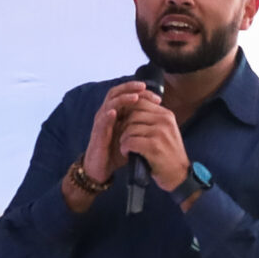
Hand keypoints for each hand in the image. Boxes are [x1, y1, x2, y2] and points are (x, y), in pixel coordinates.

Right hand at [65, 82, 157, 211]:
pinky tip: (114, 113)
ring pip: (109, 104)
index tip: (157, 97)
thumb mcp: (132, 136)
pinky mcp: (97, 135)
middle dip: (130, 88)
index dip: (141, 93)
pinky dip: (107, 116)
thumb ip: (142, 126)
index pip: (127, 94)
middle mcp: (107, 114)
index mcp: (117, 113)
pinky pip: (101, 122)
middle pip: (116, 93)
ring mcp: (101, 123)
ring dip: (121, 99)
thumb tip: (161, 119)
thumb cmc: (117, 152)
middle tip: (144, 88)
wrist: (101, 169)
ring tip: (134, 98)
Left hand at [115, 92, 190, 190]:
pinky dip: (125, 147)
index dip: (127, 110)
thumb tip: (130, 108)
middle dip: (123, 125)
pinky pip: (130, 141)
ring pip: (130, 128)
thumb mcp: (165, 131)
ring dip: (123, 138)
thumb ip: (152, 119)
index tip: (123, 121)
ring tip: (125, 146)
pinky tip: (127, 153)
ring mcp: (160, 133)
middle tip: (123, 137)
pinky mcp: (154, 146)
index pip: (140, 102)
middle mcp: (165, 120)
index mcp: (166, 115)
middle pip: (133, 114)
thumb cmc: (168, 155)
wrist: (180, 176)